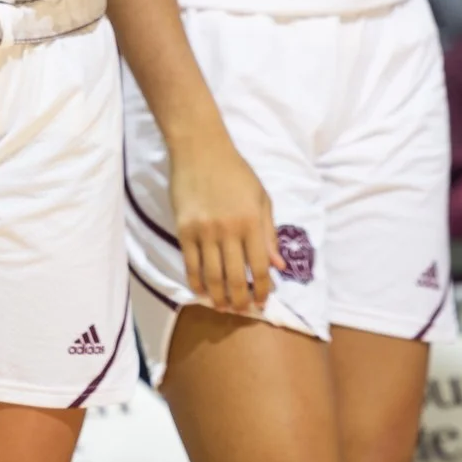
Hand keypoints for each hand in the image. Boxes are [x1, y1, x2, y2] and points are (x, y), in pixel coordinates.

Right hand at [167, 128, 276, 315]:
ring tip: (223, 307)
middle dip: (240, 300)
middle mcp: (229, 231)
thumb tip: (278, 266)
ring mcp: (204, 232)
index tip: (262, 302)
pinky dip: (195, 282)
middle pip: (235, 278)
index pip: (259, 267)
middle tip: (242, 311)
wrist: (200, 150)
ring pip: (211, 276)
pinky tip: (201, 291)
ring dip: (218, 297)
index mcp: (252, 222)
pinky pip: (190, 264)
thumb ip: (269, 233)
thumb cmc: (236, 172)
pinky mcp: (184, 230)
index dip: (262, 289)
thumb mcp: (261, 198)